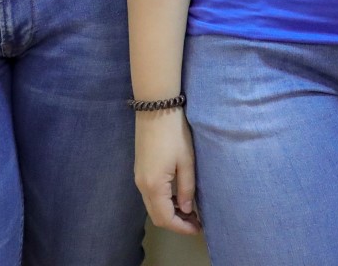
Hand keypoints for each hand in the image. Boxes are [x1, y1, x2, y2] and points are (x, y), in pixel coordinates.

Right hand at [134, 110, 201, 234]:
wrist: (155, 109)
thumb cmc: (174, 134)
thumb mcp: (187, 161)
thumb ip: (187, 188)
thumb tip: (187, 209)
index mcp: (154, 186)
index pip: (166, 218)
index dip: (182, 227)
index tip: (199, 228)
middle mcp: (142, 186)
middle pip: (157, 215)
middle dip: (176, 223)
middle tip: (196, 222)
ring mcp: (139, 178)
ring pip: (153, 206)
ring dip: (170, 212)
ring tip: (191, 211)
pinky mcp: (140, 170)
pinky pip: (151, 195)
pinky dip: (164, 202)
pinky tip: (179, 197)